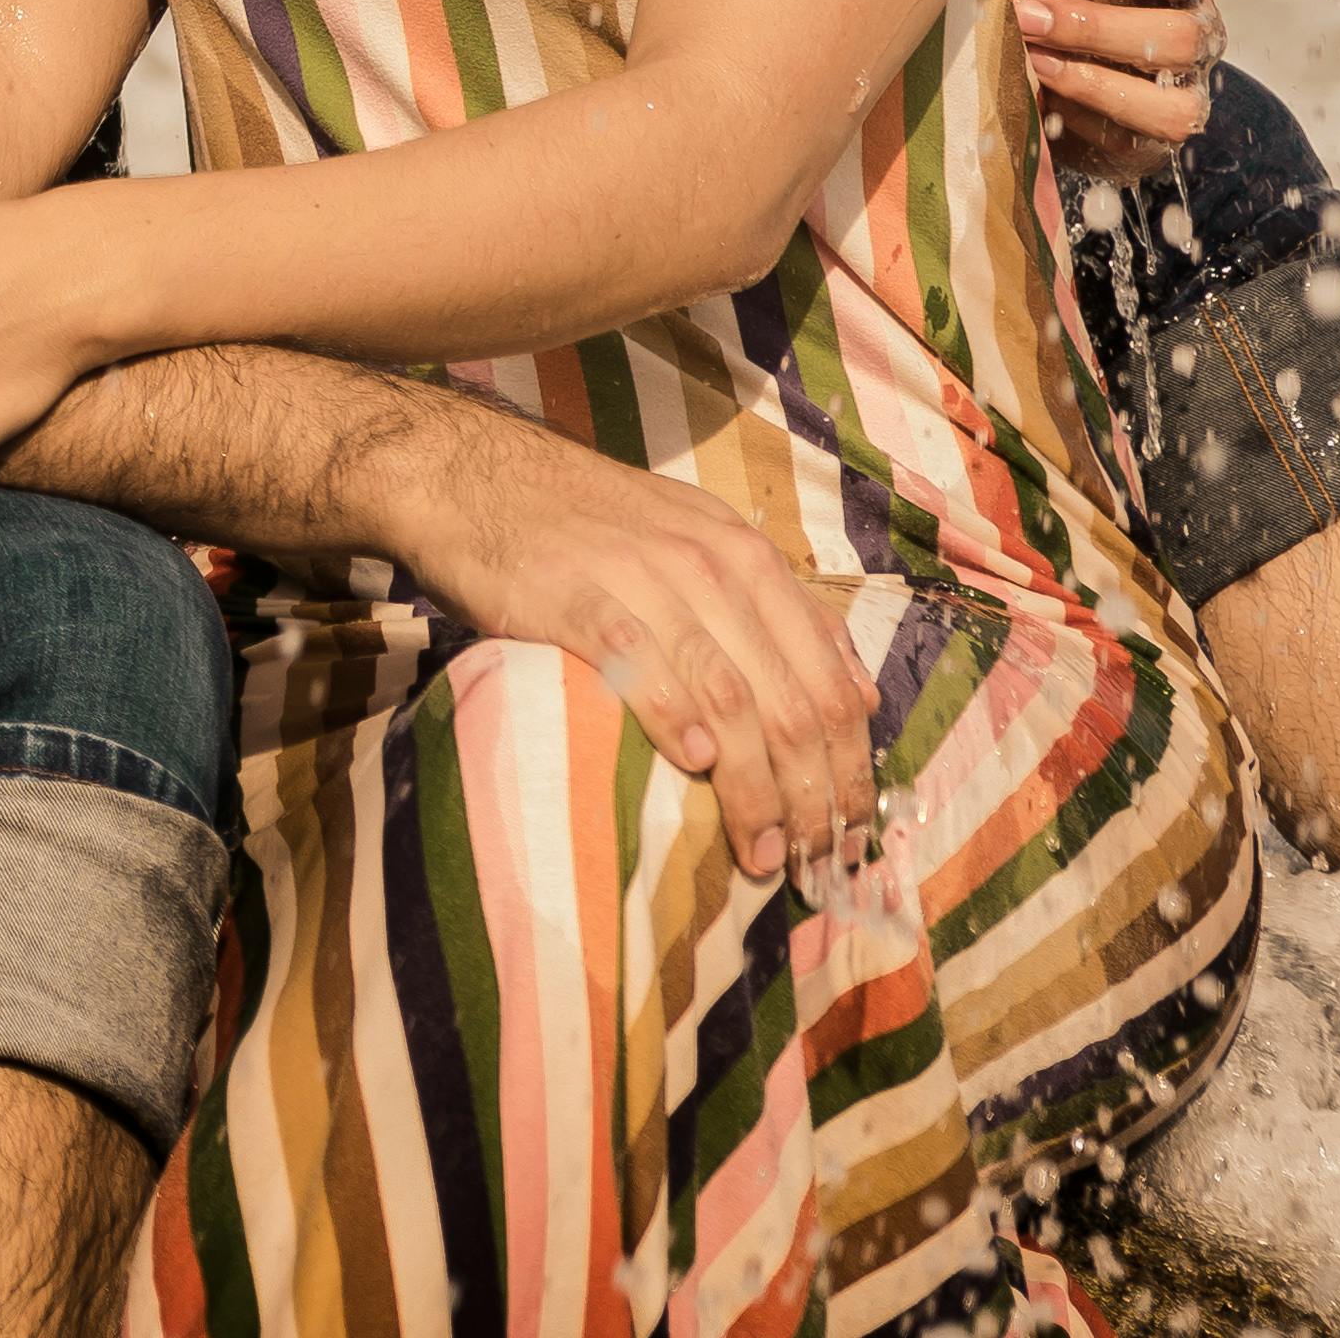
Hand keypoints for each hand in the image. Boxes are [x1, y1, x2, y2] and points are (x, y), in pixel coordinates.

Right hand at [383, 402, 880, 886]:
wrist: (481, 477)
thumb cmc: (597, 524)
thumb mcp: (703, 543)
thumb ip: (777, 611)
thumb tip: (858, 691)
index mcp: (749, 560)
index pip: (827, 677)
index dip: (849, 764)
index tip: (851, 831)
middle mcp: (711, 567)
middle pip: (787, 698)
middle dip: (811, 793)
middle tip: (812, 862)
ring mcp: (645, 578)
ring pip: (727, 693)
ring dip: (753, 785)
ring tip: (760, 850)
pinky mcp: (577, 596)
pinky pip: (638, 660)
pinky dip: (674, 714)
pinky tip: (695, 763)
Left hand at [1014, 0, 1222, 186]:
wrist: (1065, 54)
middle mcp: (1197, 17)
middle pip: (1178, 23)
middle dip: (1096, 18)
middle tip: (1020, 9)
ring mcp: (1188, 78)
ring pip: (1171, 80)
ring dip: (1093, 68)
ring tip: (1026, 55)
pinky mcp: (1166, 131)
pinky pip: (1155, 128)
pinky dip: (1100, 113)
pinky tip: (1046, 98)